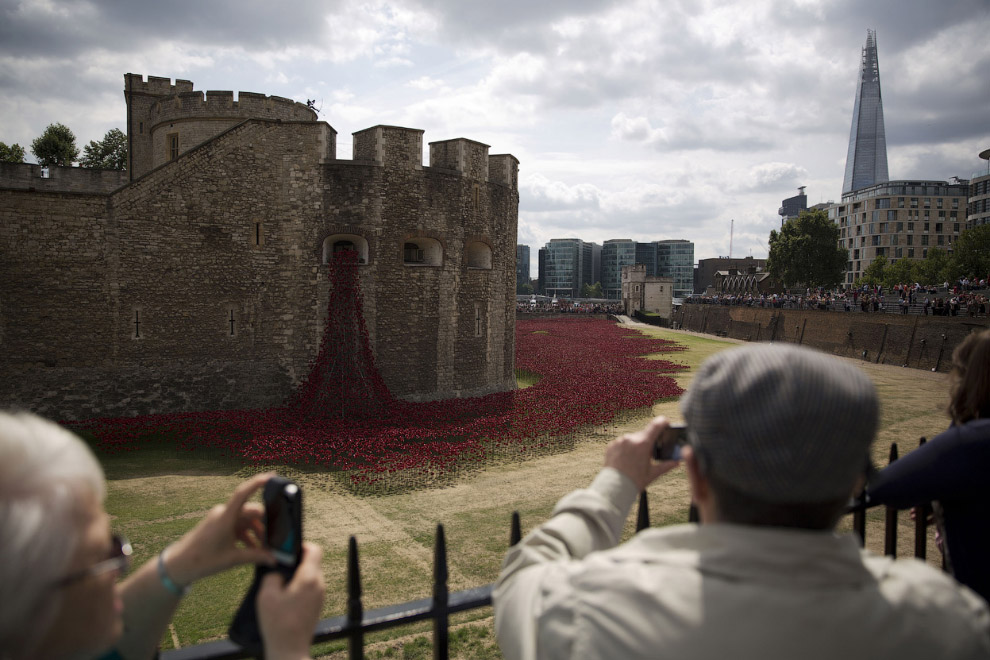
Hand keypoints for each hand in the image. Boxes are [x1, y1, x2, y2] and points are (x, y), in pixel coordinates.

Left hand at [164, 472, 276, 584]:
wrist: (179, 565)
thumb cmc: (202, 560)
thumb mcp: (232, 559)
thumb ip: (255, 556)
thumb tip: (274, 559)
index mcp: (225, 517)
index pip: (243, 493)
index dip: (257, 483)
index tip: (272, 476)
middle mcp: (224, 514)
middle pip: (251, 512)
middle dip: (265, 524)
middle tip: (276, 538)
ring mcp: (221, 519)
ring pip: (246, 520)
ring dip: (256, 532)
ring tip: (265, 549)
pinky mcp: (219, 526)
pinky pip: (238, 526)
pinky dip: (247, 536)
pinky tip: (254, 550)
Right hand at [258, 541, 325, 659]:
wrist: (289, 650)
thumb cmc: (278, 624)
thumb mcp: (266, 595)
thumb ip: (272, 575)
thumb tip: (277, 572)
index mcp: (309, 578)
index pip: (315, 549)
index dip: (301, 545)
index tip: (288, 549)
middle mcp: (319, 585)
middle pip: (312, 562)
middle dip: (296, 562)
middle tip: (279, 567)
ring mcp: (320, 596)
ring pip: (311, 576)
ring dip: (297, 576)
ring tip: (279, 584)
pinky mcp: (317, 606)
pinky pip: (310, 589)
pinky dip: (299, 588)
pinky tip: (284, 597)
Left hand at [604, 416, 681, 490]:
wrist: (614, 488)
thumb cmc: (634, 482)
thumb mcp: (653, 474)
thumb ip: (666, 465)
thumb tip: (677, 462)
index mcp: (643, 444)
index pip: (656, 425)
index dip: (662, 422)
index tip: (666, 422)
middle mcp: (630, 439)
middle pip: (644, 434)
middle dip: (648, 442)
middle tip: (648, 455)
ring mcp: (619, 441)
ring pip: (632, 439)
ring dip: (636, 445)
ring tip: (635, 460)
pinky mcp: (611, 445)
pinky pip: (622, 443)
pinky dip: (625, 449)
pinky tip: (626, 460)